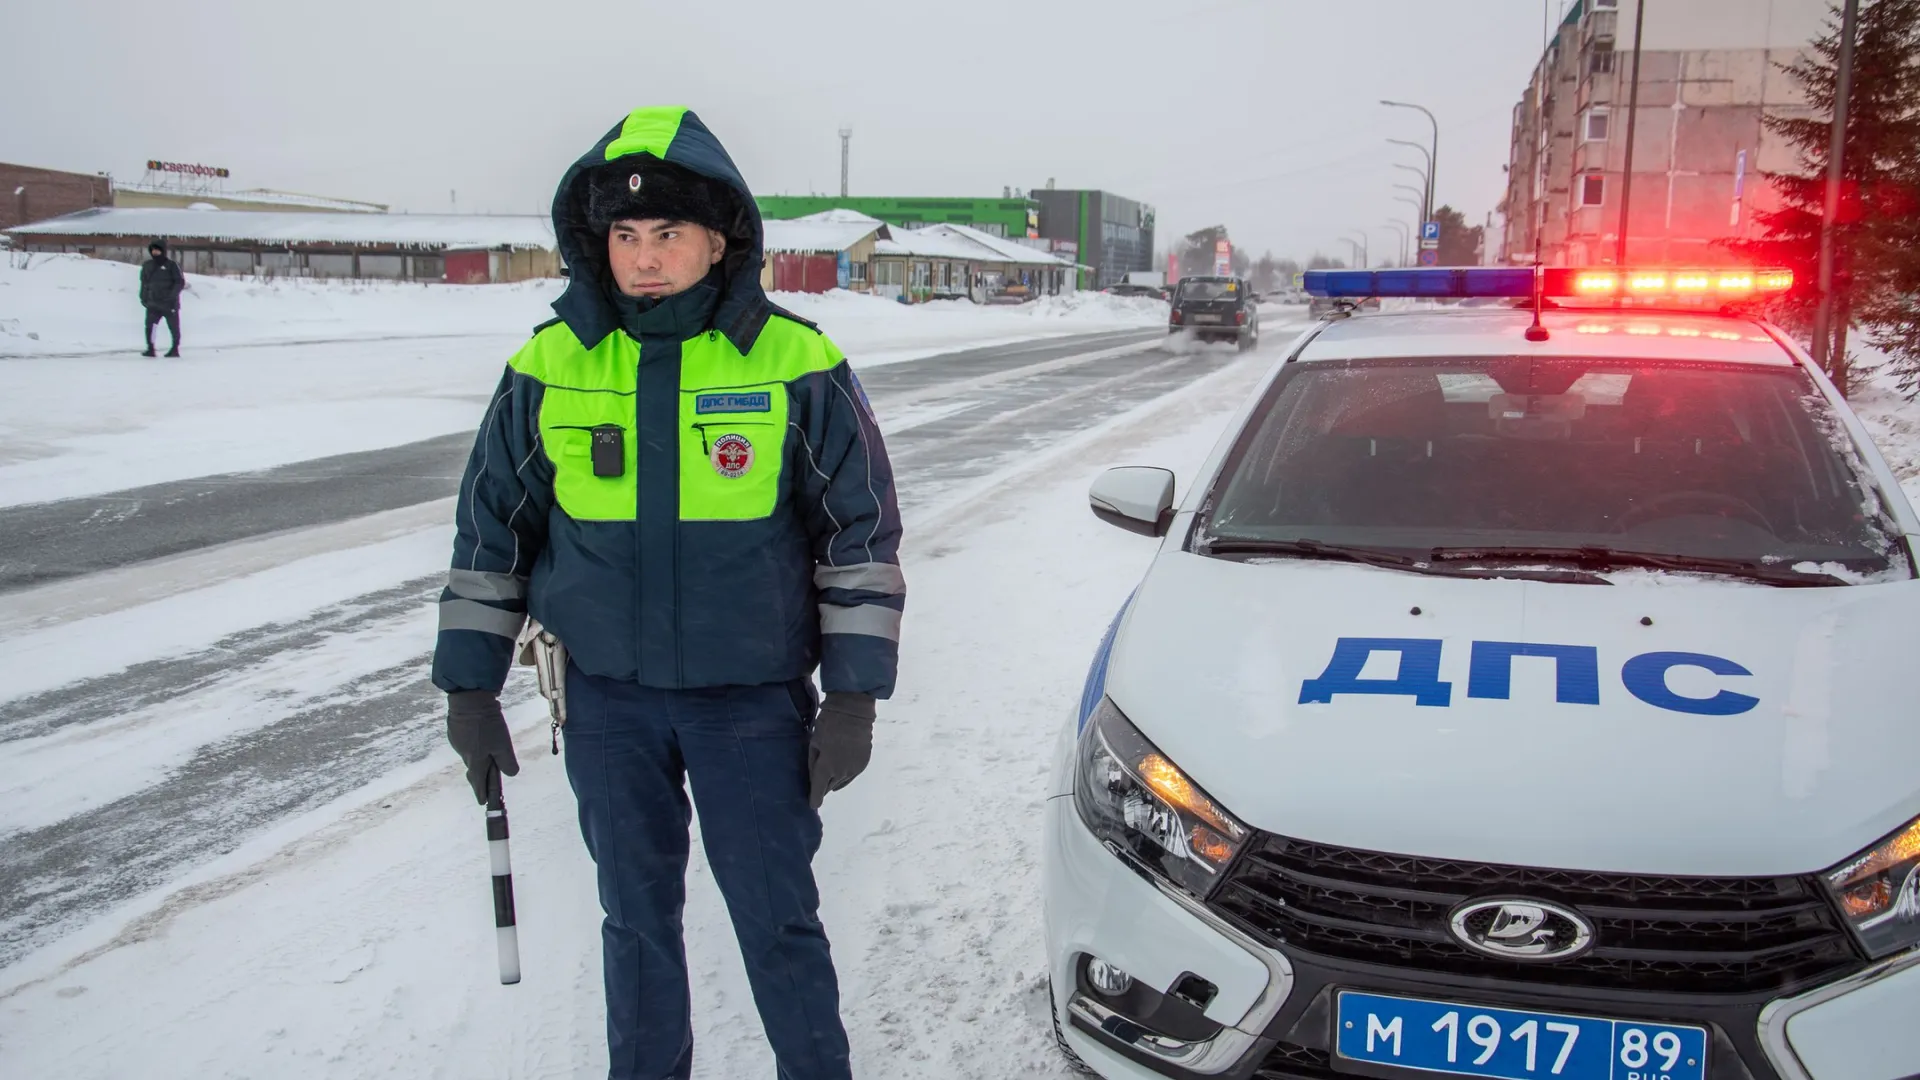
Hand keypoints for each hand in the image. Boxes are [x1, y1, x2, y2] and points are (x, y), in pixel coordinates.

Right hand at [447, 691, 518, 803]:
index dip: (481, 793)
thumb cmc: (487, 724)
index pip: (478, 783)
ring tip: (486, 751)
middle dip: (478, 778)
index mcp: (476, 761)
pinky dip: (472, 743)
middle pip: (473, 770)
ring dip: (477, 756)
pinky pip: (465, 742)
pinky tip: (478, 735)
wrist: (469, 700)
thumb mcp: (503, 745)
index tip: (482, 802)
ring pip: (469, 754)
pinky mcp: (455, 731)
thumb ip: (507, 762)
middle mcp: (464, 754)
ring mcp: (457, 742)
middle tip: (483, 784)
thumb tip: (511, 774)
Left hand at [808, 692, 874, 808]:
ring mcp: (854, 769)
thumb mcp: (814, 742)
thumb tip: (814, 777)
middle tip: (818, 778)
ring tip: (830, 769)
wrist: (854, 712)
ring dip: (834, 779)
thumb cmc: (828, 723)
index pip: (819, 790)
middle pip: (830, 786)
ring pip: (841, 782)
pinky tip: (841, 765)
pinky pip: (851, 775)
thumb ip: (812, 762)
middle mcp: (842, 772)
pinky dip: (844, 773)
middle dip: (823, 784)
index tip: (812, 804)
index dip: (815, 799)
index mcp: (826, 767)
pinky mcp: (863, 763)